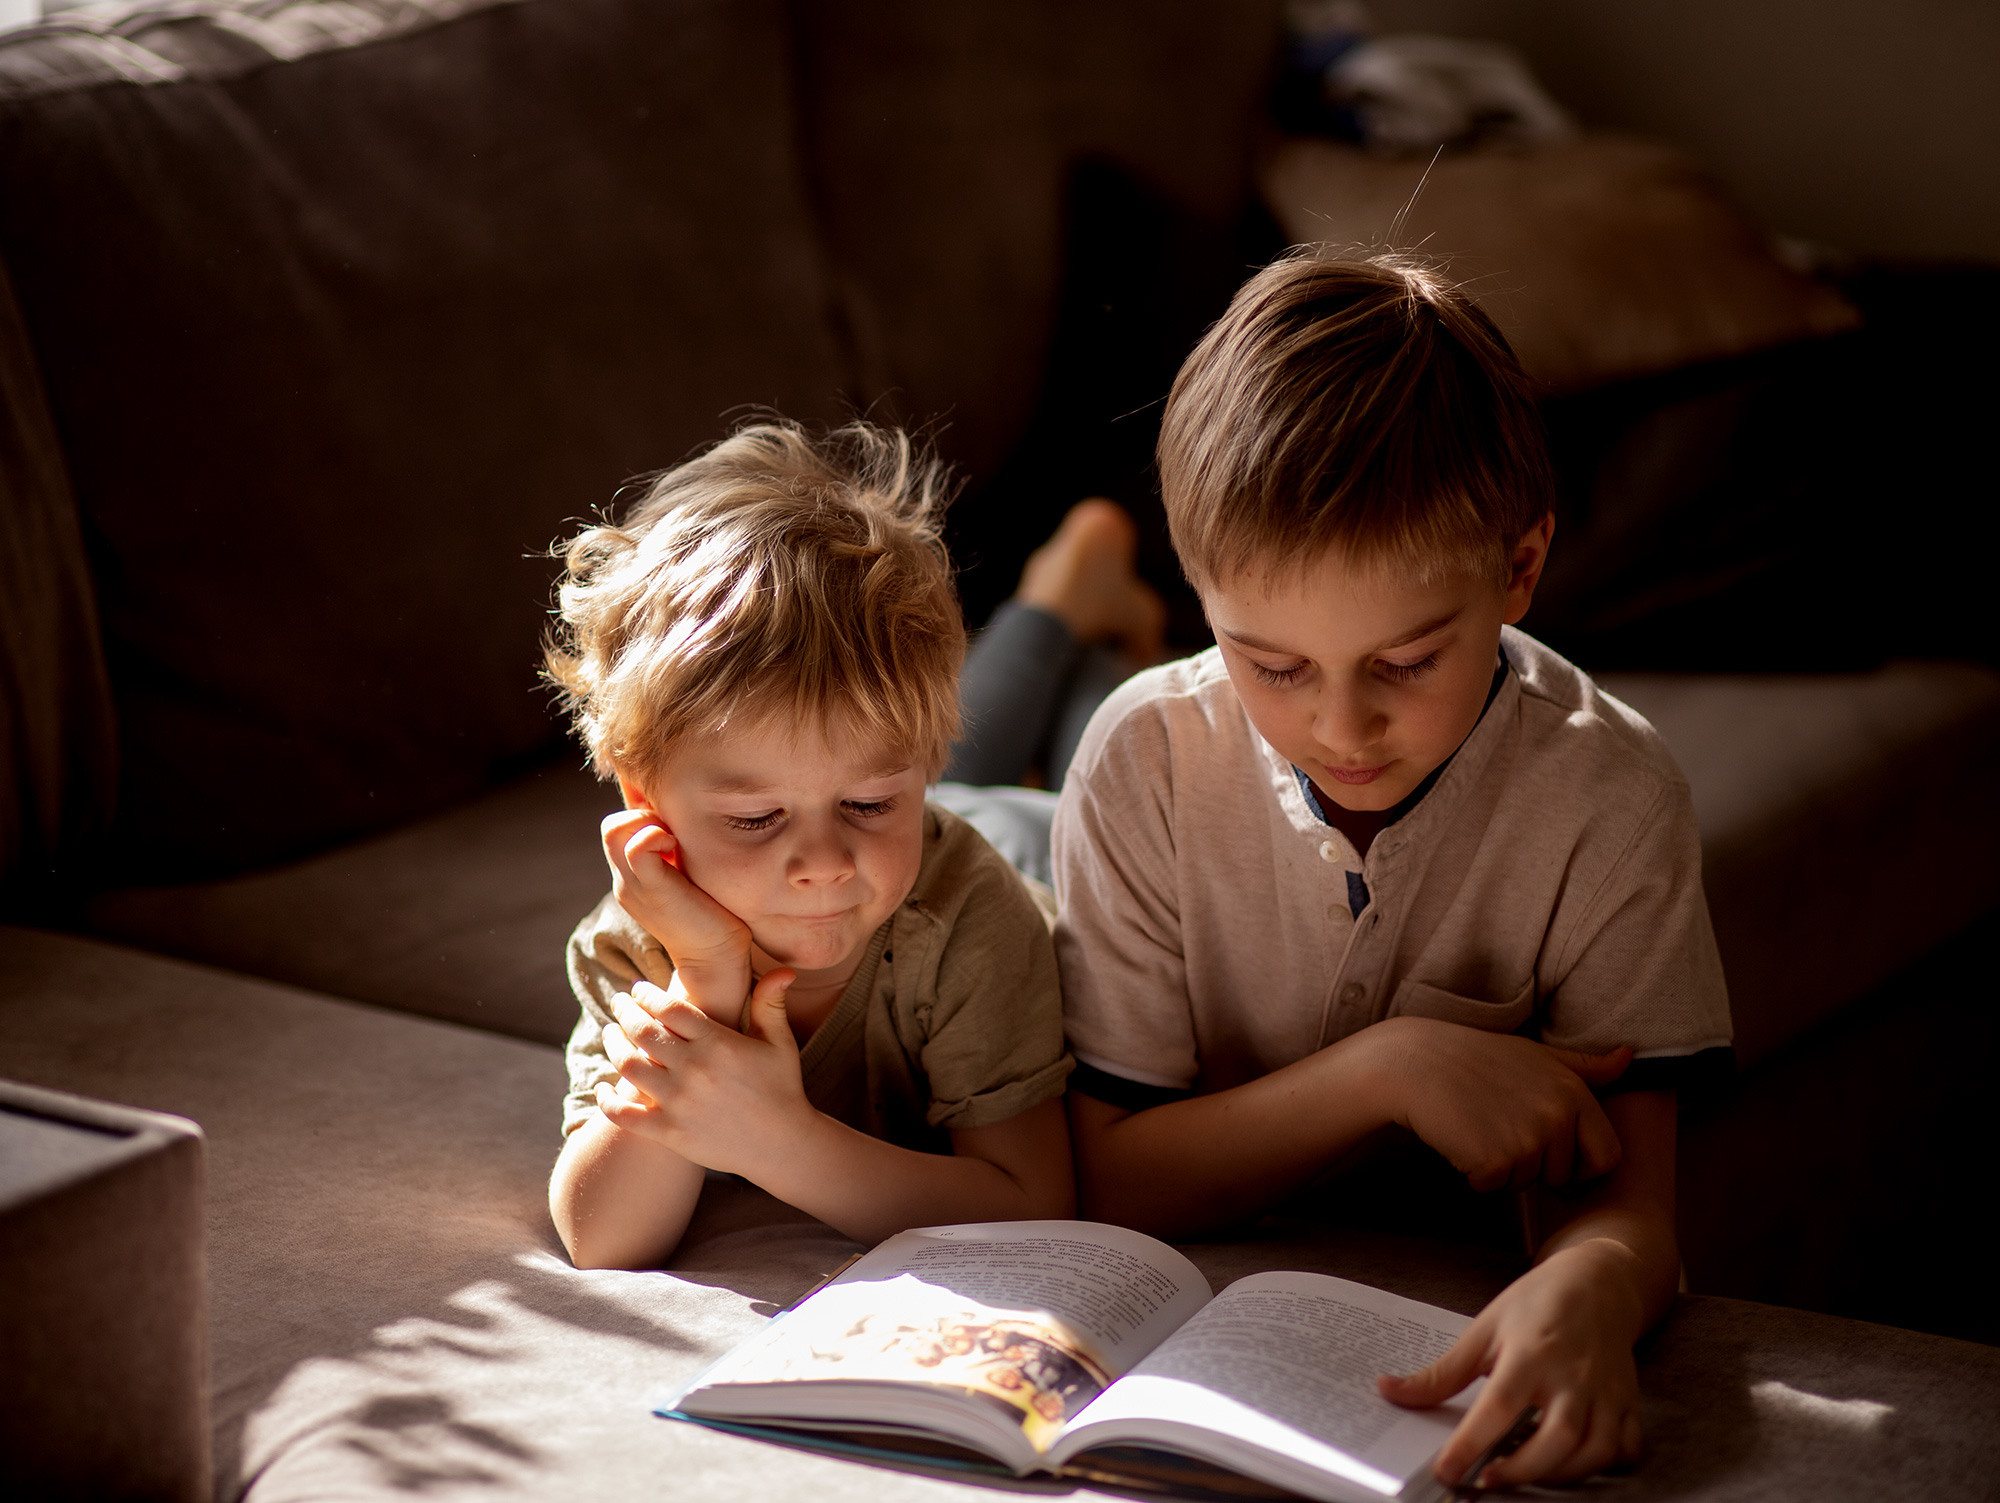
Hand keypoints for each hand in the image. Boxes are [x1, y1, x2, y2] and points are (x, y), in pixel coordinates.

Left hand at [596, 970, 812, 1175]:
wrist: (781, 1144)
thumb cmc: (781, 1088)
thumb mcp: (780, 1043)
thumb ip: (772, 1004)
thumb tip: (783, 970)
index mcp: (718, 1042)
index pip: (669, 1008)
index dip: (647, 994)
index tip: (638, 989)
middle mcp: (694, 1069)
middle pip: (643, 1031)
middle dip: (624, 1012)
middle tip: (618, 1004)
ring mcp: (679, 1102)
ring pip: (628, 1066)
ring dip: (613, 1045)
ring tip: (610, 1035)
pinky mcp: (669, 1132)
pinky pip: (624, 1114)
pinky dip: (606, 1099)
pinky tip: (602, 1087)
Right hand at [601, 808, 751, 1022]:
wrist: (716, 960)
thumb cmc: (713, 915)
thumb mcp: (688, 876)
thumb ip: (678, 853)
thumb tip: (685, 822)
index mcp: (633, 877)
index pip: (617, 828)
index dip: (644, 815)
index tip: (675, 830)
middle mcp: (625, 881)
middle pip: (610, 826)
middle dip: (643, 814)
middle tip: (674, 832)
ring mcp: (634, 886)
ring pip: (614, 830)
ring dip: (648, 822)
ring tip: (675, 840)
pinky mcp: (652, 890)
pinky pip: (636, 847)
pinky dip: (655, 834)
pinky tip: (677, 847)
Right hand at [1369, 1018, 1629, 1191]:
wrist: (1414, 1063)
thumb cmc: (1476, 1058)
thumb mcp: (1537, 1055)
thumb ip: (1586, 1065)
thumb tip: (1630, 1056)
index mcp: (1574, 1092)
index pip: (1607, 1155)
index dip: (1580, 1160)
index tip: (1550, 1148)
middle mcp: (1558, 1117)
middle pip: (1564, 1175)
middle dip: (1536, 1165)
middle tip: (1501, 1126)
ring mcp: (1527, 1139)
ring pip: (1526, 1183)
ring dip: (1502, 1167)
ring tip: (1478, 1125)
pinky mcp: (1495, 1160)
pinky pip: (1494, 1187)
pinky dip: (1475, 1173)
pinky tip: (1460, 1138)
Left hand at [1380, 1240, 1645, 1486]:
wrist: (1597, 1282)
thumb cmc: (1537, 1303)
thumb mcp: (1484, 1329)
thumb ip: (1442, 1372)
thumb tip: (1389, 1390)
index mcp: (1530, 1353)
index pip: (1498, 1407)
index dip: (1470, 1444)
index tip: (1446, 1470)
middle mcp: (1572, 1376)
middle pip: (1555, 1439)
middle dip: (1520, 1471)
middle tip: (1486, 1480)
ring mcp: (1605, 1392)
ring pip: (1593, 1450)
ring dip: (1559, 1475)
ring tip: (1523, 1474)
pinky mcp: (1627, 1402)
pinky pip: (1624, 1447)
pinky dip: (1604, 1465)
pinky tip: (1573, 1464)